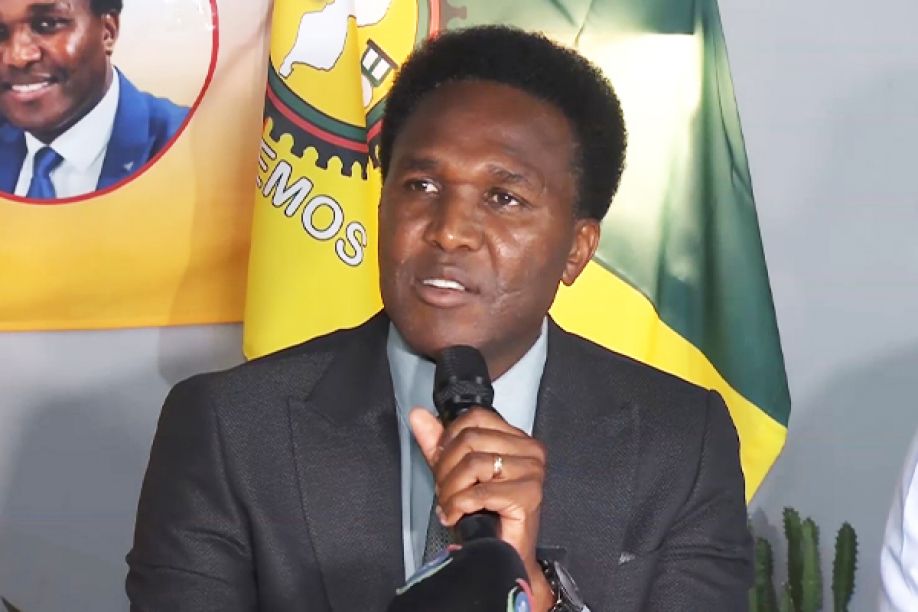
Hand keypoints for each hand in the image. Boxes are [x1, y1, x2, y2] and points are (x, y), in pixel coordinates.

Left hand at [410, 407, 553, 609]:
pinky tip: (456, 515)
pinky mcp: (528, 496)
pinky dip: (458, 505)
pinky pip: (479, 492)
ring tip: (450, 505)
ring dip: (450, 490)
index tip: (441, 462)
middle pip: (470, 440)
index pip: (476, 417)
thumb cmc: (487, 515)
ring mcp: (532, 472)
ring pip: (472, 464)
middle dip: (446, 468)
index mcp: (517, 439)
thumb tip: (418, 415)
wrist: (506, 555)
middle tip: (444, 491)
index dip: (449, 438)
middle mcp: (530, 451)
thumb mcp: (456, 472)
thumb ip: (438, 443)